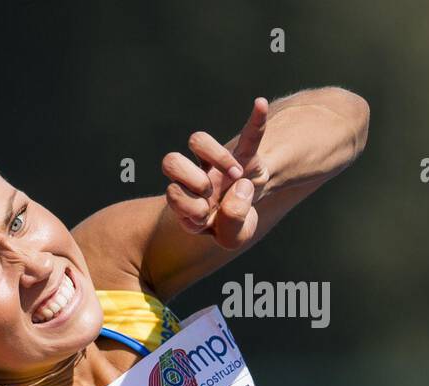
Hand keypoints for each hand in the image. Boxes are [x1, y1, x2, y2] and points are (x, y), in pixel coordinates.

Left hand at [161, 98, 270, 248]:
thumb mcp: (234, 238)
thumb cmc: (233, 224)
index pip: (173, 193)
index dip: (188, 205)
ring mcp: (215, 163)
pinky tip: (258, 104)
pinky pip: (250, 132)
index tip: (205, 215)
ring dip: (217, 157)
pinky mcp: (243, 153)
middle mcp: (193, 178)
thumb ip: (231, 224)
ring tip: (236, 175)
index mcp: (184, 202)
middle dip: (190, 178)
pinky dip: (256, 119)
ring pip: (197, 140)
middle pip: (170, 161)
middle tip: (209, 191)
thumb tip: (237, 188)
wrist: (250, 210)